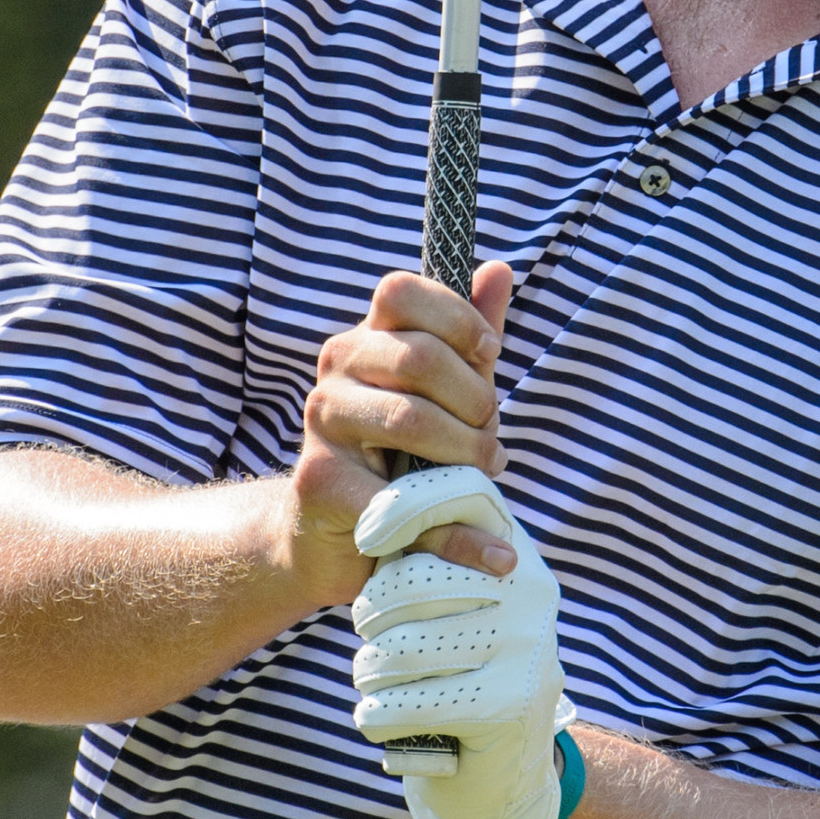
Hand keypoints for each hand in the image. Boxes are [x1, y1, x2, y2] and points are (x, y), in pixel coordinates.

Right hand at [282, 261, 517, 608]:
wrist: (332, 536)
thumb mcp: (447, 394)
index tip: (489, 354)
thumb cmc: (402, 456)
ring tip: (481, 478)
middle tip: (490, 441)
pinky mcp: (320, 480)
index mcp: (367, 337)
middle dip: (475, 403)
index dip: (457, 317)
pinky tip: (492, 550)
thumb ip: (470, 335)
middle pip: (420, 356)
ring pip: (411, 418)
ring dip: (467, 455)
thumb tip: (499, 268)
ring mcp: (322, 421)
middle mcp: (336, 367)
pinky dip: (460, 533)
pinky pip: (404, 499)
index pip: (401, 290)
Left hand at [351, 468, 570, 818]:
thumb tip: (373, 495)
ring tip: (376, 678)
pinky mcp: (505, 705)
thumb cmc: (459, 670)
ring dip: (369, 670)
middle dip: (370, 613)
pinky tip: (383, 718)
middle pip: (411, 580)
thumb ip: (430, 550)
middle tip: (370, 634)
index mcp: (516, 553)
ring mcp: (524, 647)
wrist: (503, 775)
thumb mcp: (455, 602)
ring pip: (396, 648)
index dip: (404, 504)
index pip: (462, 492)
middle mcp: (531, 591)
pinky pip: (401, 701)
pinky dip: (375, 715)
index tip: (365, 535)